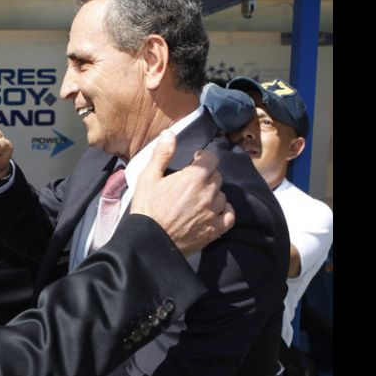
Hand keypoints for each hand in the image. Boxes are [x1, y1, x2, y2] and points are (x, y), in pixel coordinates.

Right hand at [130, 129, 234, 255]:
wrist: (149, 241)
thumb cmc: (147, 208)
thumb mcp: (148, 177)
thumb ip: (162, 154)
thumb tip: (170, 133)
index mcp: (194, 177)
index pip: (211, 159)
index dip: (203, 157)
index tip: (195, 160)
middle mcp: (208, 193)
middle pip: (217, 176)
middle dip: (206, 175)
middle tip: (192, 181)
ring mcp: (213, 213)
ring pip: (222, 195)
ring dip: (213, 193)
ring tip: (199, 198)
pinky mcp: (214, 230)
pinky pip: (229, 215)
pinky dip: (225, 211)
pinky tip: (215, 211)